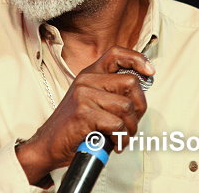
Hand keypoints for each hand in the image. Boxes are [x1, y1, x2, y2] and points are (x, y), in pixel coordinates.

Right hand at [16, 46, 154, 184]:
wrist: (48, 144)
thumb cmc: (75, 126)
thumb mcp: (92, 101)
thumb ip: (112, 93)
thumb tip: (141, 94)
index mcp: (90, 74)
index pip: (116, 53)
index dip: (137, 59)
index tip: (150, 72)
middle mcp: (86, 80)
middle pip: (130, 83)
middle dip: (139, 107)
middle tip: (131, 124)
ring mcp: (84, 95)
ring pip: (126, 107)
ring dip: (130, 128)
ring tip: (121, 137)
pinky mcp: (83, 113)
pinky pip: (117, 124)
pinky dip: (121, 138)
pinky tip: (115, 144)